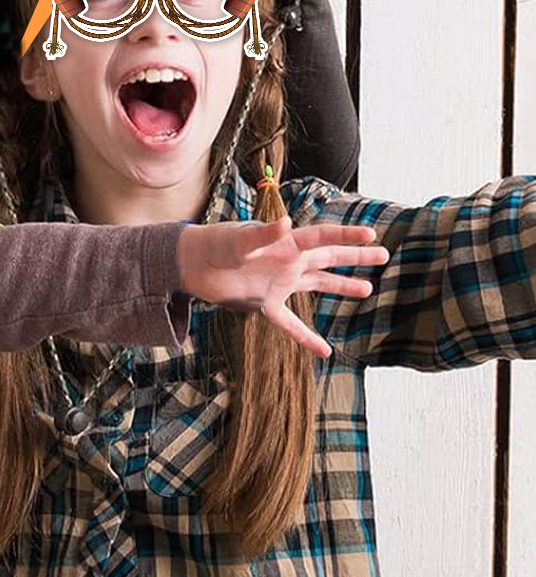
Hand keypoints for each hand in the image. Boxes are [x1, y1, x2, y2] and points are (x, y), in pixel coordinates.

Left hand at [176, 216, 389, 358]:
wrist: (191, 265)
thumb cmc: (214, 244)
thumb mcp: (239, 240)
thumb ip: (262, 235)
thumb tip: (286, 224)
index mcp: (285, 243)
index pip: (322, 237)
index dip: (346, 236)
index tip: (371, 236)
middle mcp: (287, 261)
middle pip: (328, 258)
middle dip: (355, 258)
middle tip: (384, 256)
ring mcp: (278, 282)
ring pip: (316, 284)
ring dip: (340, 286)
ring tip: (367, 290)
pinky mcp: (264, 303)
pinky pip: (290, 323)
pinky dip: (306, 337)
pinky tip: (324, 351)